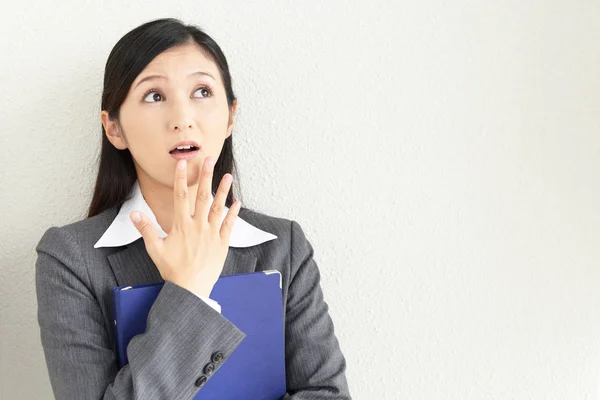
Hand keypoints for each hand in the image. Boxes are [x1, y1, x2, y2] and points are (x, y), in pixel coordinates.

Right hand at [129, 156, 240, 296]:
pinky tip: (237, 202)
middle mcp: (198, 226)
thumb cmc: (172, 269)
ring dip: (223, 191)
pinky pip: (229, 225)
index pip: (180, 196)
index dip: (181, 178)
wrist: (190, 288)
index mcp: (181, 226)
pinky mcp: (222, 243)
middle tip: (208, 159)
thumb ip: (145, 229)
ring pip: (218, 208)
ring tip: (227, 176)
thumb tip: (134, 214)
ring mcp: (211, 234)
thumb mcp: (155, 249)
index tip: (182, 163)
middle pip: (202, 196)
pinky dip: (233, 213)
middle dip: (205, 176)